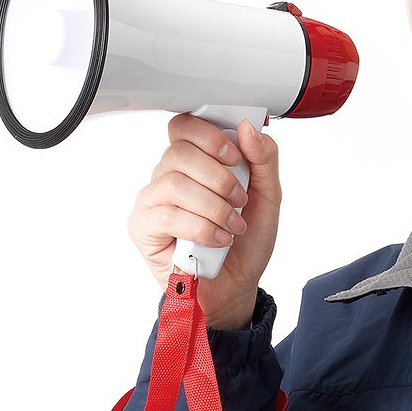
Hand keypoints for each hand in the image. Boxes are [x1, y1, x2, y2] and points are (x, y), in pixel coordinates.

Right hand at [128, 114, 281, 329]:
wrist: (237, 285)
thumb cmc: (246, 240)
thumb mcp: (268, 195)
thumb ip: (263, 158)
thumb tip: (247, 128)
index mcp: (194, 161)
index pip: (184, 126)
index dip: (208, 135)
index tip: (234, 156)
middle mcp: (167, 175)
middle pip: (180, 153)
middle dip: (219, 177)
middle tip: (239, 200)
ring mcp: (152, 200)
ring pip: (175, 184)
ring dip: (213, 206)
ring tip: (232, 225)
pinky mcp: (143, 228)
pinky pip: (168, 215)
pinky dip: (202, 228)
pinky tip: (218, 239)